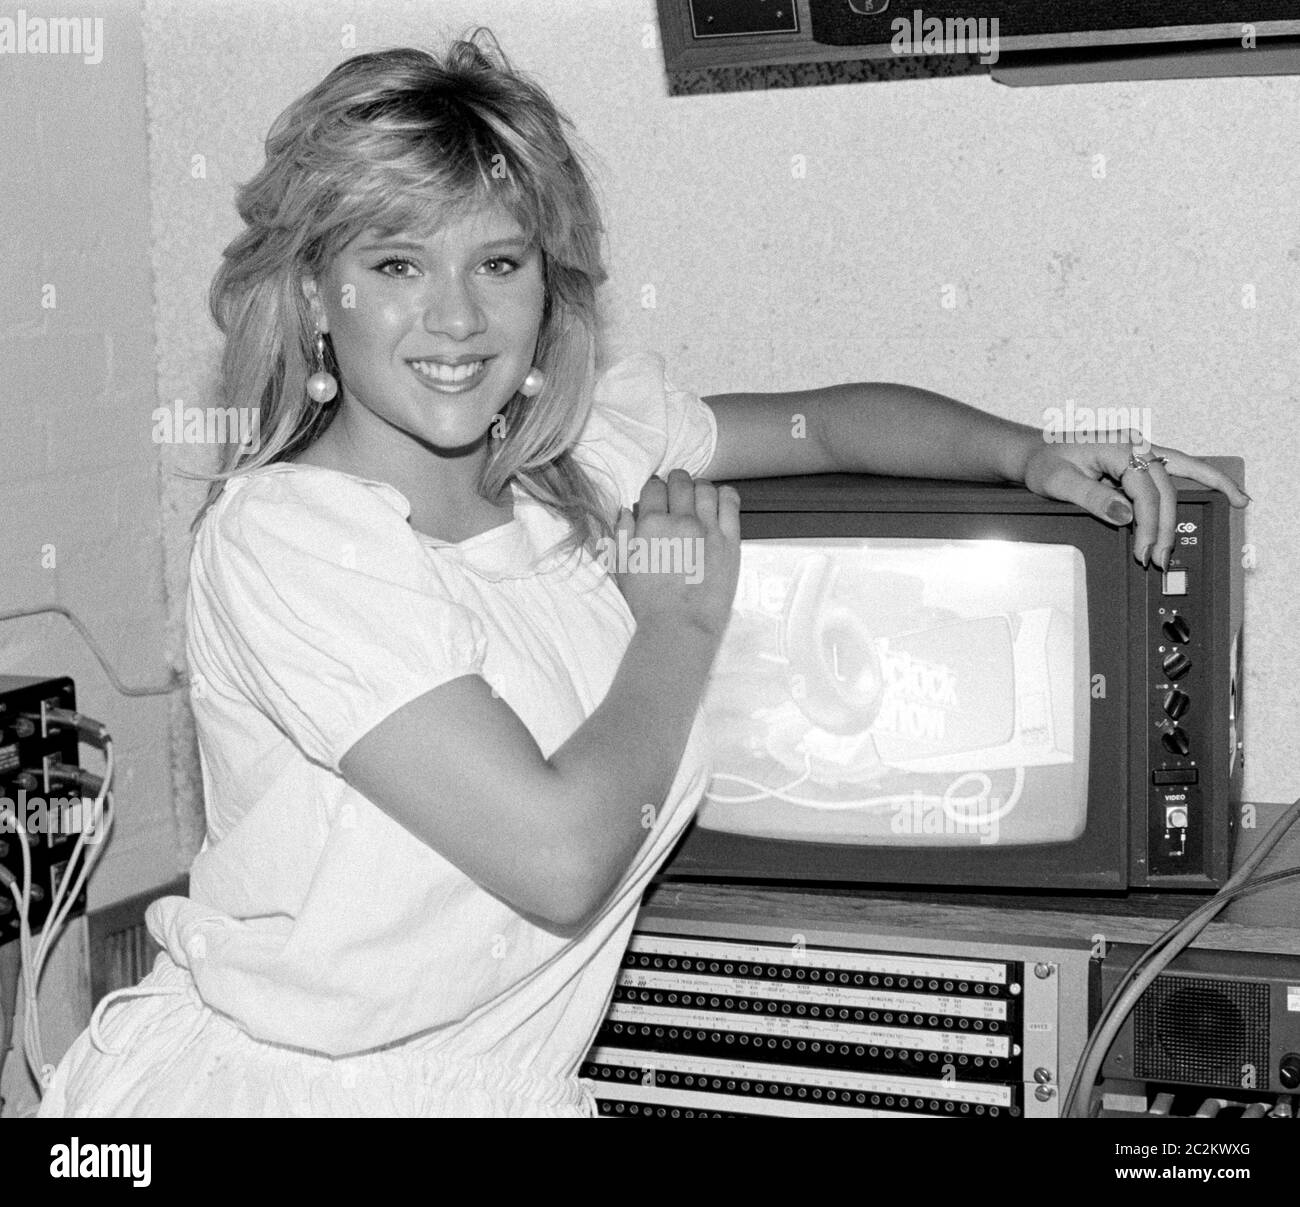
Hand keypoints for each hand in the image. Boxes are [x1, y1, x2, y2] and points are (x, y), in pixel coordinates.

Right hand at [613, 469, 741, 639]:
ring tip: (696, 497)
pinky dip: (724, 495)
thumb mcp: (623, 568)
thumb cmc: (649, 603)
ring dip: (699, 487)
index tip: (656, 496)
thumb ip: (623, 534)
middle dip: (675, 482)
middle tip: (675, 492)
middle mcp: (681, 520)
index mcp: (652, 524)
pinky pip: (731, 503)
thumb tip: (627, 511)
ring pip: (706, 488)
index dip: (654, 488)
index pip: (654, 486)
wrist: (680, 626)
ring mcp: (709, 528)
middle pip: (681, 481)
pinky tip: (719, 501)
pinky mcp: (730, 540)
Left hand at [1021, 434, 1249, 568]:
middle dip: (1165, 527)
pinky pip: (1176, 472)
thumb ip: (1091, 497)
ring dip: (1181, 512)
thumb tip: (1126, 515)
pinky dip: (1199, 484)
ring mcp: (1141, 450)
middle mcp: (1136, 444)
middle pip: (1166, 488)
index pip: (1145, 490)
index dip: (1149, 524)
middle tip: (1158, 560)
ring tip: (1181, 543)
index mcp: (1118, 446)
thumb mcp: (1057, 482)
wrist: (1034, 453)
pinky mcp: (1140, 460)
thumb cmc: (1043, 463)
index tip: (1144, 551)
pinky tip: (1226, 493)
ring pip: (1178, 479)